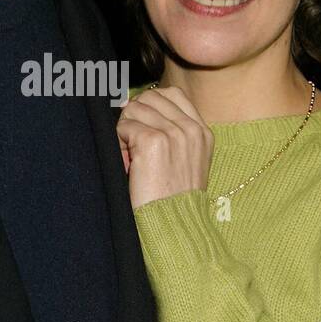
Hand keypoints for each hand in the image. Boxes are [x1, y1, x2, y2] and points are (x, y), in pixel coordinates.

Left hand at [116, 86, 213, 210]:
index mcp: (202, 132)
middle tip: (132, 146)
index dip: (148, 106)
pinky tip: (127, 165)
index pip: (171, 95)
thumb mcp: (184, 162)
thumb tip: (130, 103)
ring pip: (134, 109)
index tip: (139, 126)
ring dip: (124, 132)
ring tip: (130, 158)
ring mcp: (174, 133)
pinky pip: (124, 126)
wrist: (173, 226)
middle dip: (134, 118)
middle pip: (149, 98)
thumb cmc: (172, 199)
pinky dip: (118, 145)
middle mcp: (191, 129)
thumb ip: (170, 133)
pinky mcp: (153, 141)